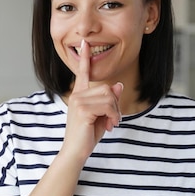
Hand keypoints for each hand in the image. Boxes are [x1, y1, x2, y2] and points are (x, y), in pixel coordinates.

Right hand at [62, 40, 122, 160]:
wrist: (76, 152)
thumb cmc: (87, 135)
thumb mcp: (103, 116)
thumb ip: (109, 101)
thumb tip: (118, 85)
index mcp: (79, 94)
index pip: (83, 73)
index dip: (84, 58)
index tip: (84, 43)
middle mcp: (77, 95)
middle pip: (107, 88)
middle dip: (115, 104)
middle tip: (113, 119)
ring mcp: (78, 101)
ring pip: (109, 96)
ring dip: (115, 111)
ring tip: (111, 123)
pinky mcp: (83, 109)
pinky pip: (108, 105)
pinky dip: (113, 116)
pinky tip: (109, 125)